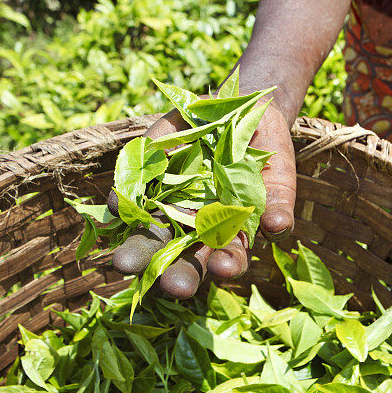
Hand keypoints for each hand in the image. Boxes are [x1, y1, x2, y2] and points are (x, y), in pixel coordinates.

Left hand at [108, 103, 296, 297]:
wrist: (239, 106)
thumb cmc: (263, 147)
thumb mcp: (276, 170)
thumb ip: (277, 199)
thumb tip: (277, 227)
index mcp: (229, 230)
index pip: (227, 257)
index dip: (227, 264)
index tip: (222, 267)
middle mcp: (194, 224)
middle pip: (183, 256)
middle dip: (174, 273)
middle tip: (169, 287)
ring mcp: (168, 202)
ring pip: (151, 233)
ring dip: (137, 250)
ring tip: (125, 264)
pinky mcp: (148, 175)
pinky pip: (131, 193)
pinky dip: (121, 202)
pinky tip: (114, 208)